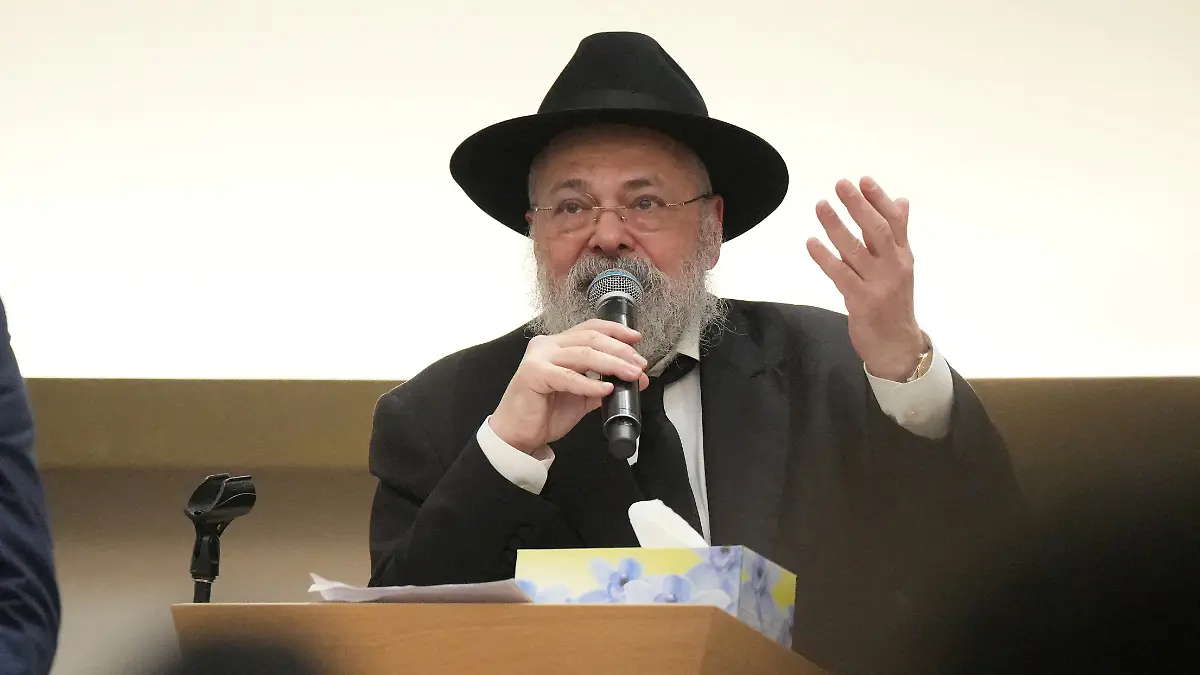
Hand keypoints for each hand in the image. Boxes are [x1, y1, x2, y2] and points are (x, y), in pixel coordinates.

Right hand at [489, 319, 649, 453]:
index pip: (590, 329)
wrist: (518, 435)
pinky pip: (568, 376)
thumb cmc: (544, 414)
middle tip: (639, 364)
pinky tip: (605, 388)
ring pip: (583, 354)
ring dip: (612, 364)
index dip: (615, 331)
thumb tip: (632, 379)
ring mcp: (539, 357)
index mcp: (557, 345)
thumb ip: (602, 384)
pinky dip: (590, 383)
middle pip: (590, 338)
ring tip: (631, 375)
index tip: (636, 338)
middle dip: (620, 350)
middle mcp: (547, 345)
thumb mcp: (581, 396)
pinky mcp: (534, 374)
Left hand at [806, 177, 926, 381]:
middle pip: (876, 231)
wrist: (897, 345)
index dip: (879, 200)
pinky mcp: (861, 301)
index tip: (863, 180)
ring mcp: (877, 284)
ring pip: (855, 250)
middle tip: (841, 184)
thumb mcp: (901, 265)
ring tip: (821, 205)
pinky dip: (824, 257)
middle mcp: (893, 267)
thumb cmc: (895, 302)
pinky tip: (811, 242)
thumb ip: (898, 233)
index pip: (894, 222)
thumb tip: (901, 200)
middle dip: (858, 206)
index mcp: (902, 256)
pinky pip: (839, 274)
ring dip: (836, 226)